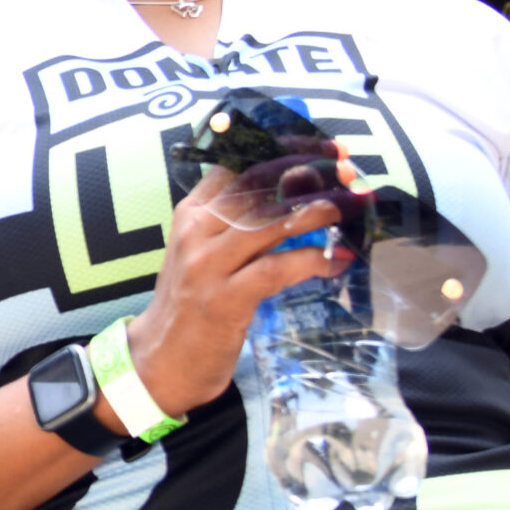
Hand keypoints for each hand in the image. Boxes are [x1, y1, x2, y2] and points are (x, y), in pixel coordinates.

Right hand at [122, 162, 352, 415]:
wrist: (159, 362)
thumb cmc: (190, 305)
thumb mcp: (203, 252)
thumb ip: (237, 223)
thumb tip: (297, 193)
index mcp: (191, 213)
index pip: (237, 164)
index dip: (284, 150)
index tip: (323, 148)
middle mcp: (196, 231)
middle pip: (258, 185)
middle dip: (310, 174)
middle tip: (349, 171)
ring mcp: (208, 265)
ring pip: (271, 222)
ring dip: (318, 212)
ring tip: (350, 207)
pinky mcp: (225, 299)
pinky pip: (278, 268)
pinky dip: (314, 261)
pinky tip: (338, 261)